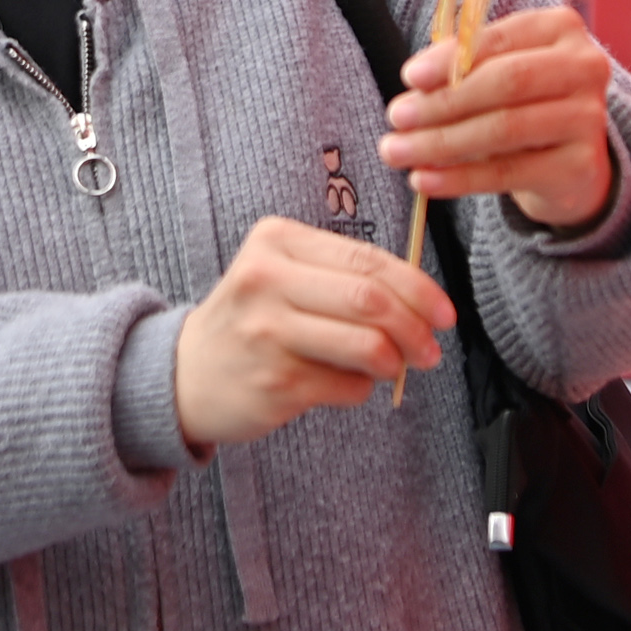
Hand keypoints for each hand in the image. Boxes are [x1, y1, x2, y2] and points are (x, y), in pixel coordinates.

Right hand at [174, 215, 455, 448]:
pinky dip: (362, 389)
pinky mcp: (273, 381)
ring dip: (396, 361)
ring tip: (398, 368)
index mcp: (275, 240)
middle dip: (415, 327)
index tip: (444, 313)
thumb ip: (344, 277)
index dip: (417, 288)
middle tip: (430, 348)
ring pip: (366, 345)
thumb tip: (422, 301)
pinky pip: (347, 386)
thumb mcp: (283, 275)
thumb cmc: (253, 320)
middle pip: (370, 300)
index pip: (366, 260)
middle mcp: (266, 280)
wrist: (185, 374)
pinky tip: (350, 384)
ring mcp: (266, 332)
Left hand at [380, 3, 614, 228]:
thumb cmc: (524, 104)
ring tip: (397, 151)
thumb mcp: (498, 74)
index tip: (409, 77)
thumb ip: (462, 67)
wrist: (570, 164)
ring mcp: (590, 118)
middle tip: (396, 117)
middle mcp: (585, 67)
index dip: (451, 59)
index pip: (500, 39)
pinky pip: (509, 172)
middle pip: (506, 82)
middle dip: (443, 102)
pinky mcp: (581, 166)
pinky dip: (459, 178)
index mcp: (561, 29)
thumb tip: (416, 81)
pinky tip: (425, 180)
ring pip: (504, 128)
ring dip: (442, 142)